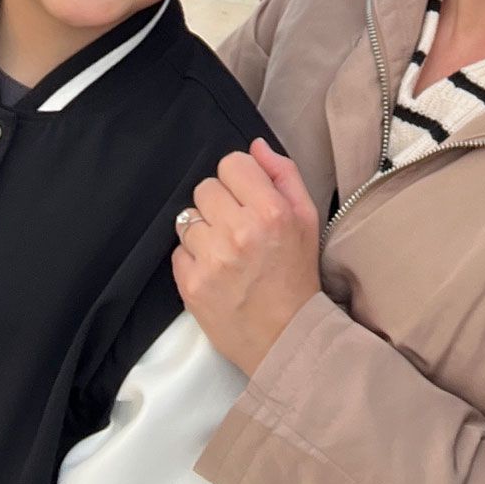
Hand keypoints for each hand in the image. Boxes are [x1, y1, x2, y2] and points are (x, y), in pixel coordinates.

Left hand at [173, 138, 323, 378]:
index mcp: (270, 211)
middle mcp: (239, 231)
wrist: (285, 336)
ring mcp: (212, 259)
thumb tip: (256, 146)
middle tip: (236, 226)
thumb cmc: (297, 274)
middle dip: (220, 203)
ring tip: (225, 250)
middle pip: (205, 187)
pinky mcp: (191, 285)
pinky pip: (178, 250)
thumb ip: (283, 174)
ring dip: (204, 230)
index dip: (239, 179)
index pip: (231, 163)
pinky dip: (193, 257)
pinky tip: (215, 270)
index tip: (246, 197)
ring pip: (188, 218)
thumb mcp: (306, 217)